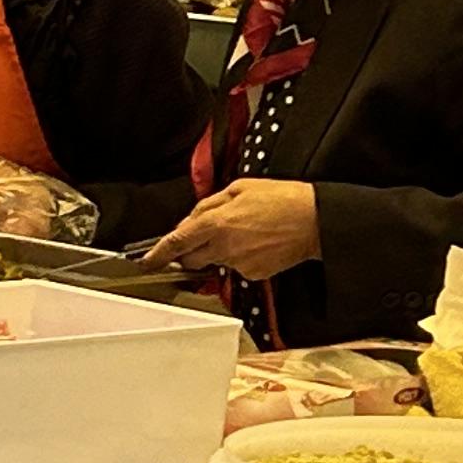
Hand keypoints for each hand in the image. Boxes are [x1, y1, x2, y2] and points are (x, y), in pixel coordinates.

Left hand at [148, 178, 321, 281]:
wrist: (315, 220)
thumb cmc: (282, 199)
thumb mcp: (239, 188)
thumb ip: (208, 204)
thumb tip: (190, 219)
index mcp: (216, 223)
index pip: (176, 242)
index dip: (158, 253)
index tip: (146, 260)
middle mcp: (223, 247)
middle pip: (190, 259)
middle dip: (189, 251)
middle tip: (206, 235)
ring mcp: (239, 263)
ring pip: (214, 262)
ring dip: (218, 251)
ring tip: (243, 233)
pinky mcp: (254, 274)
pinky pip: (236, 268)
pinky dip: (239, 257)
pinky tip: (256, 243)